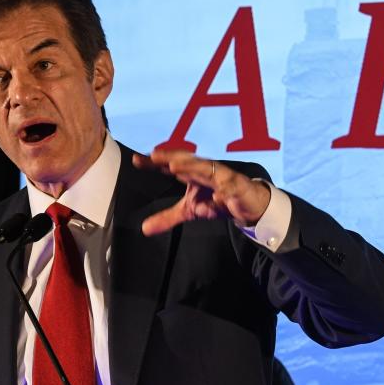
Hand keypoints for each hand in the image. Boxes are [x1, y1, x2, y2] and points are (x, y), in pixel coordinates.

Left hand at [132, 150, 271, 235]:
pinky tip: (216, 197)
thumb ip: (167, 217)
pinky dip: (224, 192)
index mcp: (192, 173)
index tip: (136, 160)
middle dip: (170, 157)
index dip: (154, 162)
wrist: (248, 205)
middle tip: (154, 155)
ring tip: (175, 168)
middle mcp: (206, 170)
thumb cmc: (217, 201)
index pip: (171, 164)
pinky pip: (231, 189)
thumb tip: (144, 229)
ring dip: (192, 167)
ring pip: (207, 170)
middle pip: (186, 160)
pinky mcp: (239, 188)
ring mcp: (223, 177)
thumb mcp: (188, 210)